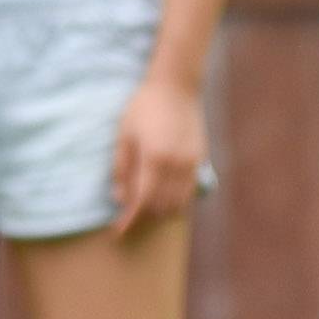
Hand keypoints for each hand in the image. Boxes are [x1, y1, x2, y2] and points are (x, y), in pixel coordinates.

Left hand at [107, 72, 205, 238]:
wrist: (176, 86)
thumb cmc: (143, 108)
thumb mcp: (124, 136)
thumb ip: (122, 170)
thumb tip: (120, 199)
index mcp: (154, 158)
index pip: (142, 201)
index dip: (130, 220)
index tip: (118, 232)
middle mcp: (177, 165)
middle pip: (161, 207)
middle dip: (143, 217)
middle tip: (127, 216)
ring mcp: (192, 164)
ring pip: (178, 204)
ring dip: (160, 211)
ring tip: (144, 207)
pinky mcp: (201, 160)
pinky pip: (189, 191)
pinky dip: (175, 200)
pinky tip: (162, 195)